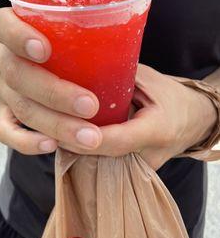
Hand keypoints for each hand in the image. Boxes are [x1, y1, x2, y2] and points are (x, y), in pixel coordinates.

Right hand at [0, 7, 102, 154]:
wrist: (18, 56)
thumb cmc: (50, 35)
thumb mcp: (56, 21)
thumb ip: (75, 20)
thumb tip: (121, 19)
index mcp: (9, 28)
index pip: (1, 24)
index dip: (17, 36)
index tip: (44, 49)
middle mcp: (1, 58)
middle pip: (16, 75)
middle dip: (54, 93)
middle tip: (90, 105)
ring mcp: (0, 87)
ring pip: (20, 107)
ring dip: (55, 124)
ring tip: (90, 137)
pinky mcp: (4, 112)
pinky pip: (7, 133)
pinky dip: (27, 142)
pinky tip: (53, 145)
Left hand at [60, 64, 216, 169]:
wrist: (193, 120)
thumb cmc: (171, 95)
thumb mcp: (148, 79)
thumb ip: (118, 77)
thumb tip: (81, 67)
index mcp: (157, 130)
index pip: (118, 139)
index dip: (89, 137)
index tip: (64, 128)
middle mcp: (147, 156)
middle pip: (102, 156)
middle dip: (72, 143)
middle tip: (45, 124)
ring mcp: (139, 168)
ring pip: (100, 163)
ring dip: (76, 148)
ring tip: (50, 128)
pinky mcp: (131, 171)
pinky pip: (104, 163)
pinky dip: (85, 151)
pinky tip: (66, 135)